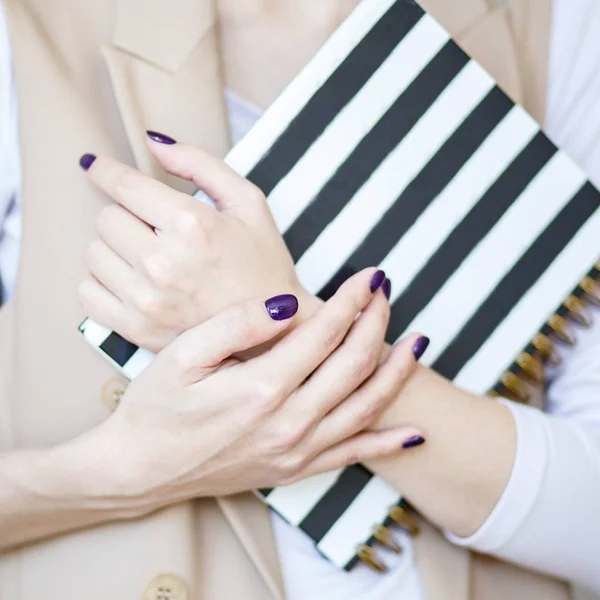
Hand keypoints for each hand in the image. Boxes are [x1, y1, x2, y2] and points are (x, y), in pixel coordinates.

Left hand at [79, 134, 319, 351]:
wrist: (275, 330)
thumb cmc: (264, 263)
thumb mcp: (248, 202)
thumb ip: (201, 164)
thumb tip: (151, 142)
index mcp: (192, 225)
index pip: (123, 185)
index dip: (104, 170)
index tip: (95, 165)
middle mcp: (163, 263)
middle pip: (106, 217)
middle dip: (127, 214)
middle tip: (154, 227)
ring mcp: (147, 301)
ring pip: (94, 253)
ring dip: (116, 248)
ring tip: (149, 255)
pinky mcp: (137, 329)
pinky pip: (88, 293)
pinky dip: (103, 282)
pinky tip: (133, 281)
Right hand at [96, 269, 422, 505]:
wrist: (142, 469)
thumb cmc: (157, 407)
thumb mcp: (182, 355)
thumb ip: (238, 324)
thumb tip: (289, 305)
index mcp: (262, 388)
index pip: (324, 333)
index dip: (351, 299)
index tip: (369, 274)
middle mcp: (289, 423)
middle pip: (352, 364)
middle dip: (376, 322)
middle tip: (386, 290)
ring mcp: (296, 451)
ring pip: (364, 406)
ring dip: (395, 371)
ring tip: (418, 341)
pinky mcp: (295, 470)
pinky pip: (353, 456)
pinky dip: (388, 442)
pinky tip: (415, 431)